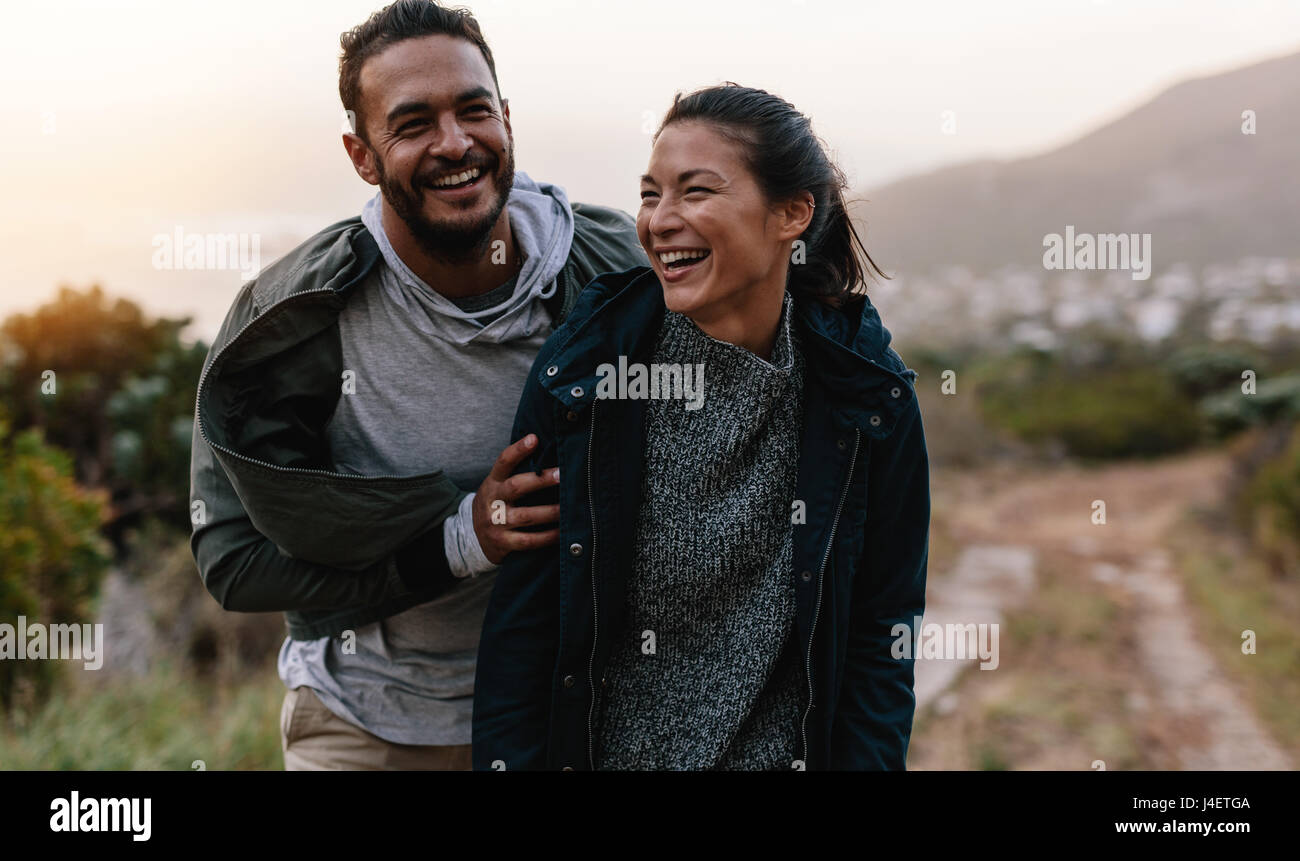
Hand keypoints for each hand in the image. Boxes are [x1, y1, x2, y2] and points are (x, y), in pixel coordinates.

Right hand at [472, 434, 561, 564]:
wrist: (474, 539)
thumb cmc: (498, 505)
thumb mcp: (498, 486)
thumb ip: (517, 472)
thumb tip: (550, 450)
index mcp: (493, 482)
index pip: (503, 462)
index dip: (518, 450)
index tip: (534, 438)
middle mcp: (492, 501)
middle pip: (516, 487)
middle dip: (540, 480)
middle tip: (562, 475)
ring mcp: (496, 524)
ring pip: (526, 516)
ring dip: (550, 511)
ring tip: (568, 507)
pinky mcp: (502, 544)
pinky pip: (529, 541)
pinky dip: (548, 537)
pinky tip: (562, 532)